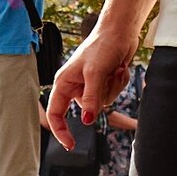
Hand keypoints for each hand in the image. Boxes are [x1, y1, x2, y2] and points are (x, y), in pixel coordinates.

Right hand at [47, 24, 137, 148]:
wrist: (121, 31)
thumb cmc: (102, 45)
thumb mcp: (95, 73)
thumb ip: (90, 98)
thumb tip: (87, 120)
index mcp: (64, 82)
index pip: (56, 113)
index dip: (60, 131)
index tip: (70, 145)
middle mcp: (75, 86)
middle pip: (88, 110)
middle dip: (102, 96)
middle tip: (106, 76)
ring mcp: (91, 85)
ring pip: (104, 104)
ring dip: (113, 88)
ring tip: (114, 68)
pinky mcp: (104, 83)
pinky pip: (113, 94)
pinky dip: (119, 83)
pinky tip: (119, 68)